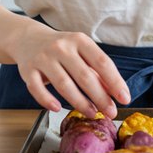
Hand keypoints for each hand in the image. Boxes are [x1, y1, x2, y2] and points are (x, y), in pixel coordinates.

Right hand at [8, 21, 130, 117]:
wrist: (27, 39)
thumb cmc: (62, 49)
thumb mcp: (81, 52)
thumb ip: (97, 71)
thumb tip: (115, 93)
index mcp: (79, 40)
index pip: (102, 62)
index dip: (115, 82)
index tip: (125, 98)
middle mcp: (61, 47)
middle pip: (84, 76)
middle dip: (100, 97)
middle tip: (112, 112)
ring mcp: (43, 58)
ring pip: (63, 84)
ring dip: (80, 102)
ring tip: (93, 113)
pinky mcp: (27, 70)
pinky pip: (37, 89)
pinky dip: (47, 100)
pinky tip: (57, 108)